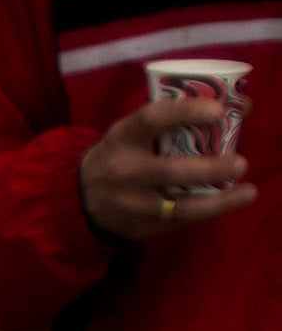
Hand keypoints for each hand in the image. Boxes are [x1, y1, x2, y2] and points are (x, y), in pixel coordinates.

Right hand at [78, 95, 255, 240]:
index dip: (187, 112)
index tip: (219, 110)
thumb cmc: (123, 154)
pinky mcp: (142, 224)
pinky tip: (235, 200)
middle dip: (209, 168)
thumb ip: (177, 119)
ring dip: (218, 199)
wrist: (83, 199)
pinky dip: (213, 210)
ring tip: (248, 191)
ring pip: (180, 205)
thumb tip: (240, 106)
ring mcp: (132, 201)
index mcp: (123, 137)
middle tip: (241, 162)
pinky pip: (183, 219)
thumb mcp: (134, 132)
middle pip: (170, 171)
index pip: (152, 119)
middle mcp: (124, 170)